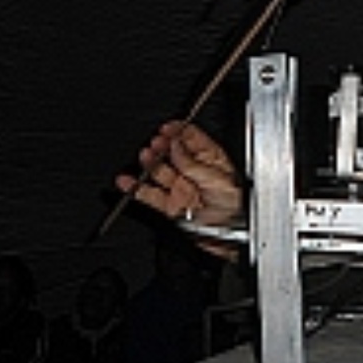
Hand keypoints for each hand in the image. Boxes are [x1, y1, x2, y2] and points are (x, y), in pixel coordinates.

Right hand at [119, 120, 243, 229]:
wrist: (230, 234)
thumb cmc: (235, 206)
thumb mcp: (217, 179)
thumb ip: (192, 163)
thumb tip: (175, 145)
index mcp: (211, 161)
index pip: (192, 139)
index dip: (179, 131)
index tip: (168, 128)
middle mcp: (194, 174)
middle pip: (173, 153)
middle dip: (163, 145)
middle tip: (156, 142)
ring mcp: (181, 190)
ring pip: (160, 172)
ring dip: (150, 162)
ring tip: (144, 155)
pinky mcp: (171, 207)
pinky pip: (150, 196)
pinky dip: (136, 189)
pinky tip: (127, 181)